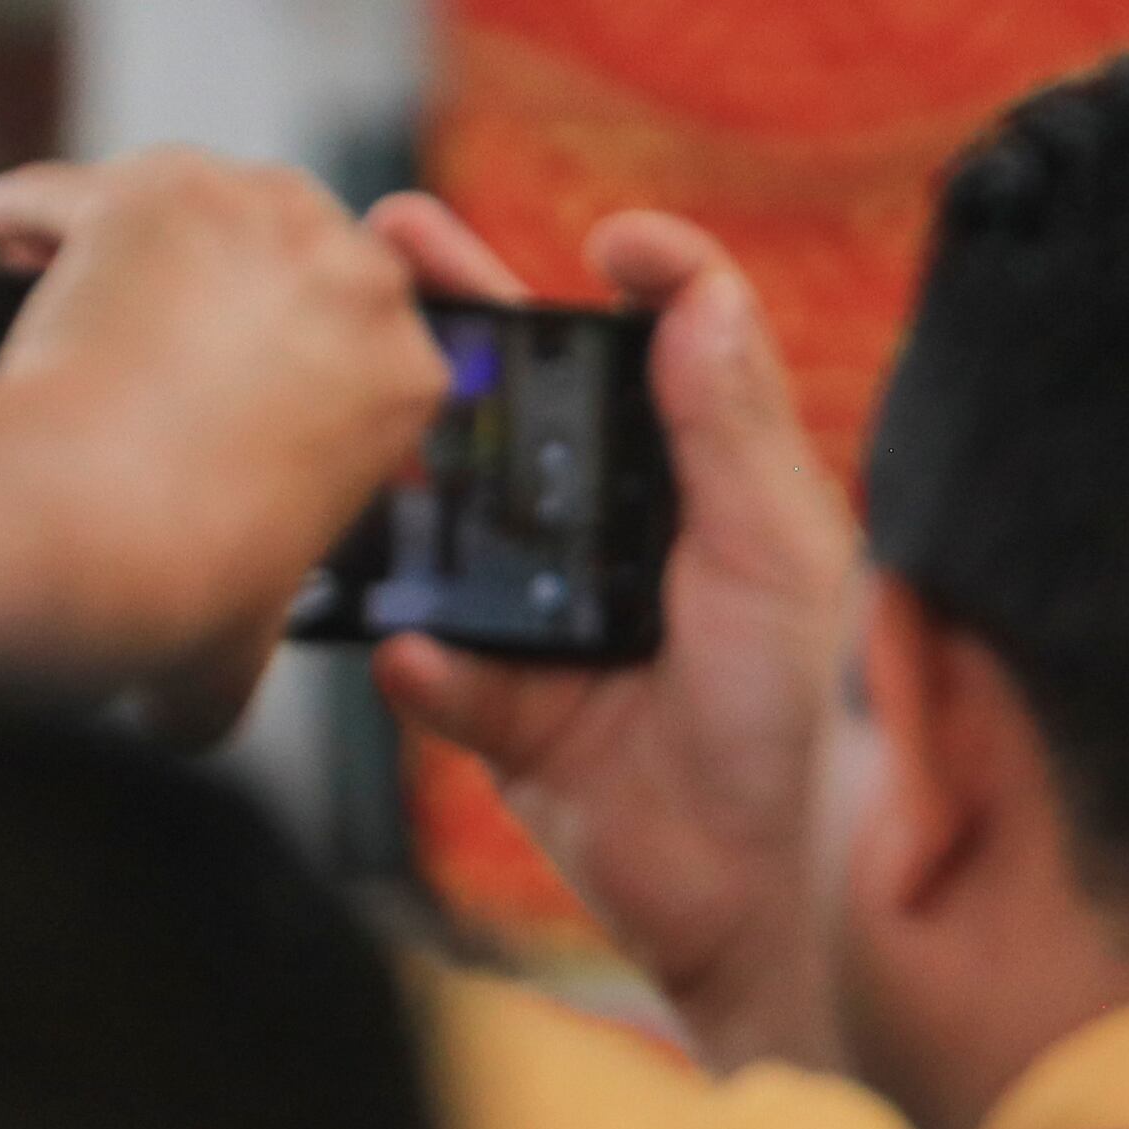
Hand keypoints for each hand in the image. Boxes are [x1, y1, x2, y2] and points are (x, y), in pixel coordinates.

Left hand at [0, 149, 439, 727]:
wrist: (90, 525)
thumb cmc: (173, 586)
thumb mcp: (237, 655)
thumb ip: (238, 665)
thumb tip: (186, 715)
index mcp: (406, 380)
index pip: (369, 337)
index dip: (299, 348)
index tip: (243, 370)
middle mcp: (351, 278)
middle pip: (292, 247)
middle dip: (232, 270)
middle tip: (156, 316)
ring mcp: (255, 218)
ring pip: (194, 193)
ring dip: (136, 220)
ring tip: (67, 265)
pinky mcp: (150, 191)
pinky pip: (77, 186)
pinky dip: (34, 205)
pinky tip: (2, 225)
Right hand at [366, 198, 855, 1070]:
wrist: (748, 892)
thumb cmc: (786, 714)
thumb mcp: (774, 556)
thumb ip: (731, 429)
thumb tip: (699, 293)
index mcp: (697, 481)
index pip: (667, 347)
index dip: (646, 277)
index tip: (609, 245)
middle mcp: (609, 528)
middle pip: (523, 397)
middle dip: (455, 310)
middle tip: (385, 235)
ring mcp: (539, 609)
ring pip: (449, 513)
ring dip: (394, 467)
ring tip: (341, 414)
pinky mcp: (490, 698)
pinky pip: (433, 662)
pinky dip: (427, 661)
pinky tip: (423, 654)